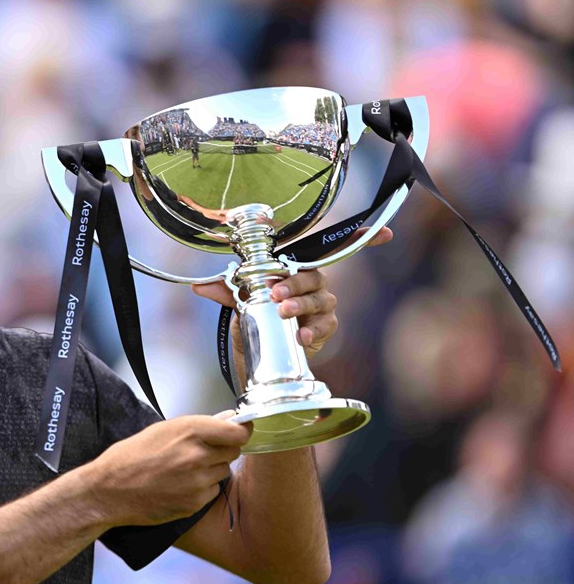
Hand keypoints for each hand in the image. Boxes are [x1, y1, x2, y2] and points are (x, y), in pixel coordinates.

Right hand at [85, 412, 250, 526]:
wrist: (109, 490)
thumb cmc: (131, 457)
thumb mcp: (162, 430)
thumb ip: (199, 425)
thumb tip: (228, 419)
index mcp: (190, 431)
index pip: (237, 431)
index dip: (240, 431)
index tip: (239, 432)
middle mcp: (198, 456)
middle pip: (234, 451)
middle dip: (222, 450)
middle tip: (201, 452)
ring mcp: (197, 482)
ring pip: (223, 472)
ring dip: (211, 470)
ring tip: (184, 470)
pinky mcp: (194, 503)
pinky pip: (211, 491)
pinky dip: (202, 489)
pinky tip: (180, 486)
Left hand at [191, 226, 392, 360]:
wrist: (258, 351)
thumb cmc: (254, 316)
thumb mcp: (238, 301)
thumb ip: (225, 291)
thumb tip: (199, 286)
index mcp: (295, 267)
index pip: (325, 247)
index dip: (359, 236)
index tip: (384, 232)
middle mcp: (312, 282)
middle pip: (315, 274)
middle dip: (296, 282)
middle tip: (276, 292)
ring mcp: (320, 304)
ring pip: (319, 298)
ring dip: (300, 304)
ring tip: (283, 312)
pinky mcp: (324, 327)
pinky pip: (325, 325)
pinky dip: (311, 329)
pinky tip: (299, 335)